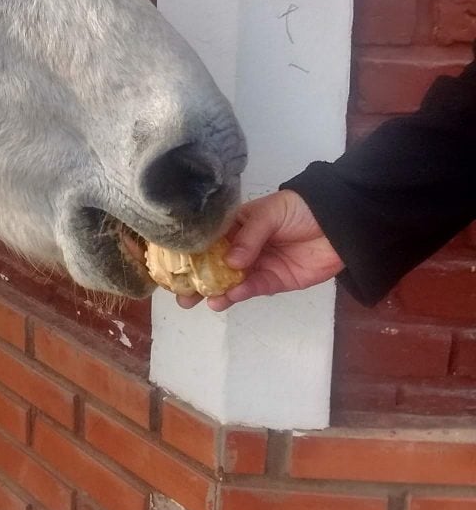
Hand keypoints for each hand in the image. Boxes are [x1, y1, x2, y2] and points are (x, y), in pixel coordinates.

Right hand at [177, 189, 344, 312]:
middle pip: (213, 265)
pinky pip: (252, 289)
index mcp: (236, 224)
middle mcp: (242, 246)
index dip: (189, 252)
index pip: (208, 239)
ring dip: (215, 291)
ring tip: (201, 300)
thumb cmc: (301, 209)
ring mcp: (257, 265)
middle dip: (196, 279)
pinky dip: (239, 294)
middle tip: (180, 294)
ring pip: (229, 281)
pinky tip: (226, 297)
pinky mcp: (274, 281)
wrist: (339, 224)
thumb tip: (231, 262)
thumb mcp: (271, 213)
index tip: (171, 265)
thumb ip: (250, 236)